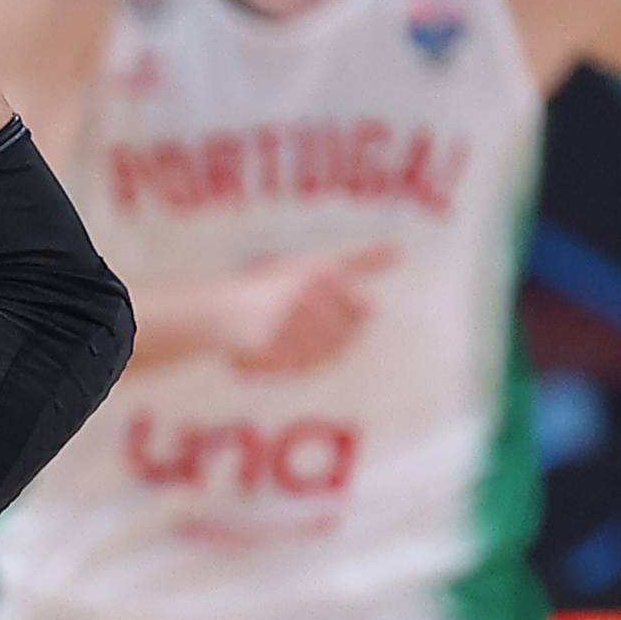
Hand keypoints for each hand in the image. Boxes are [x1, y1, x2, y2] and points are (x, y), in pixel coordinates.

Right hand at [216, 243, 391, 376]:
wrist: (218, 311)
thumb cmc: (272, 286)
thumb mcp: (318, 264)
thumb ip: (362, 260)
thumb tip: (402, 251)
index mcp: (322, 273)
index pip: (363, 312)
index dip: (343, 317)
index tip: (314, 310)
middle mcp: (308, 294)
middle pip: (344, 338)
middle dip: (321, 340)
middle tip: (293, 328)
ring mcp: (288, 321)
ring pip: (322, 356)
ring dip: (304, 355)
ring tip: (283, 339)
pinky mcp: (270, 344)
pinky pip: (297, 368)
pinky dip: (288, 366)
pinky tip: (274, 354)